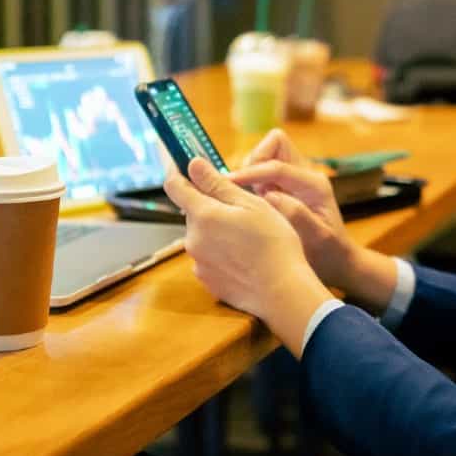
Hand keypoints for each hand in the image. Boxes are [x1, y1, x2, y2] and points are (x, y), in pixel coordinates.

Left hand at [164, 158, 332, 350]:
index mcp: (202, 215)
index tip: (184, 164)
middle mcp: (192, 239)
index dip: (177, 171)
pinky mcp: (207, 280)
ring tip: (247, 237)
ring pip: (202, 235)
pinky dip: (221, 252)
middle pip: (192, 212)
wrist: (282, 291)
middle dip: (209, 205)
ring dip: (217, 230)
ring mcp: (198, 262)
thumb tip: (193, 164)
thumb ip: (216, 183)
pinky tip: (244, 256)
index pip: (174, 186)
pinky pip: (209, 257)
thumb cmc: (272, 243)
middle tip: (240, 208)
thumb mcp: (250, 204)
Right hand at [230, 129, 356, 289]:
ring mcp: (295, 178)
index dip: (252, 172)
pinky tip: (248, 203)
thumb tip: (270, 195)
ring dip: (251, 171)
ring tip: (247, 198)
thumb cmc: (328, 253)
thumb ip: (296, 215)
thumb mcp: (317, 238)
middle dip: (254, 160)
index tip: (230, 183)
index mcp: (315, 184)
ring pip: (266, 154)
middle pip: (274, 144)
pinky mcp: (285, 186)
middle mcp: (306, 175)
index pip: (278, 166)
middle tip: (243, 188)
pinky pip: (263, 171)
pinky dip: (251, 181)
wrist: (337, 260)